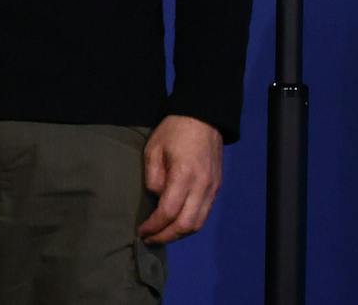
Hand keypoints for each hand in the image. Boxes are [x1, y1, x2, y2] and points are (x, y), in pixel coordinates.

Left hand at [137, 115, 222, 243]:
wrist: (204, 117)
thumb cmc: (174, 130)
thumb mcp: (154, 148)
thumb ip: (153, 176)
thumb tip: (155, 198)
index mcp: (184, 175)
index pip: (169, 211)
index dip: (154, 225)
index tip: (141, 230)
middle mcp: (202, 186)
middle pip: (186, 225)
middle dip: (166, 236)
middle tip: (149, 239)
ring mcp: (212, 189)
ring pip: (198, 223)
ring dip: (179, 234)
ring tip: (161, 235)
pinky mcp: (216, 188)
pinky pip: (204, 214)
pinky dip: (190, 224)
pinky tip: (176, 224)